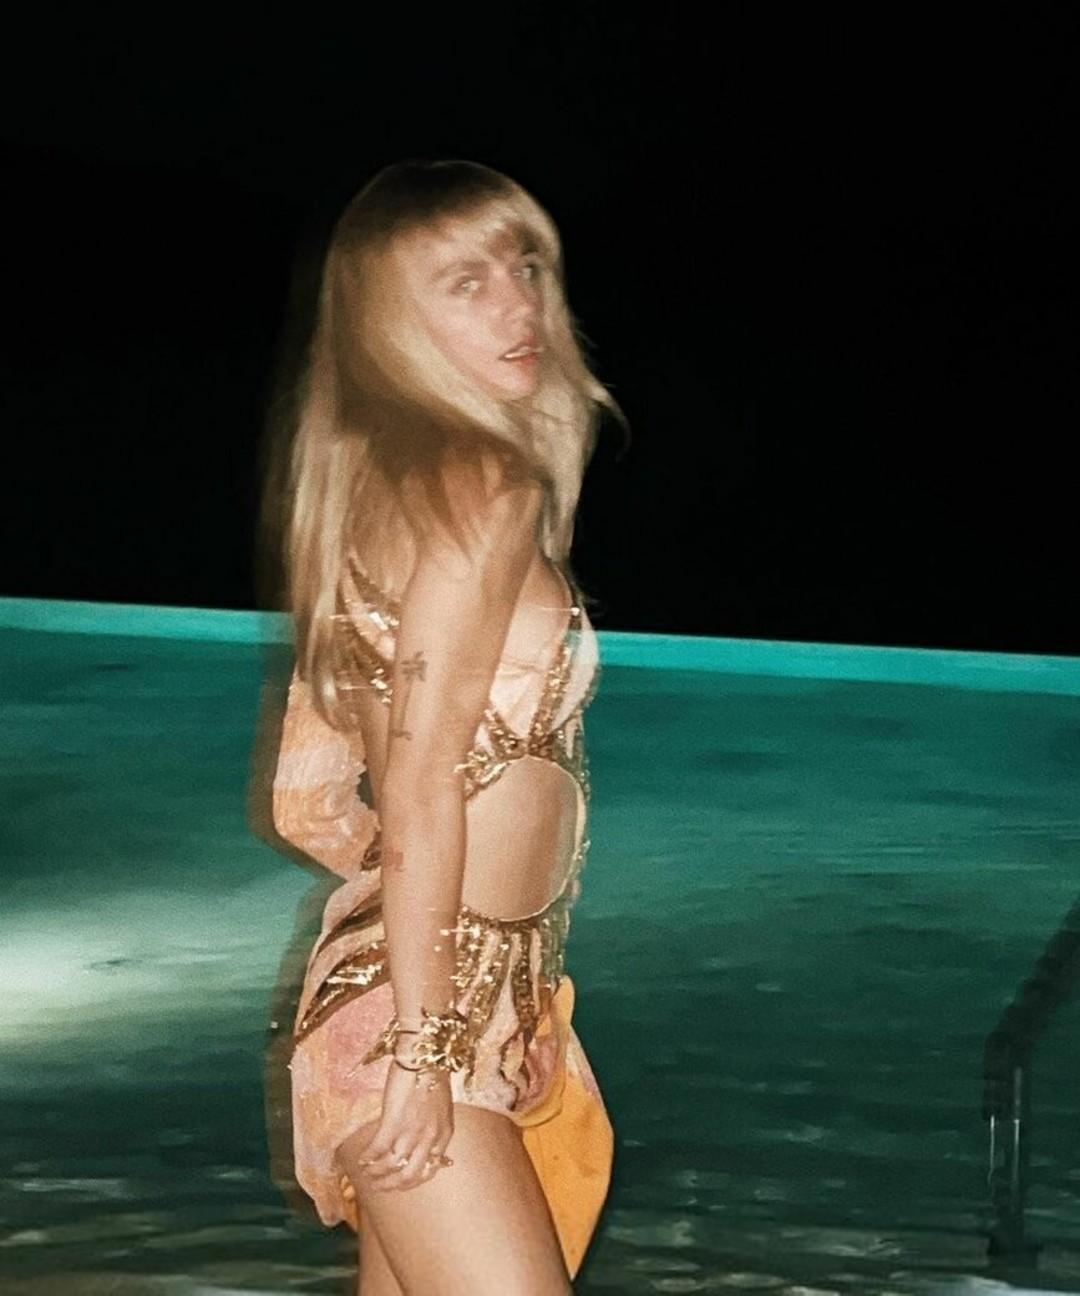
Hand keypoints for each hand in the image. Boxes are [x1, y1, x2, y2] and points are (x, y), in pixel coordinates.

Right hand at [355, 1060, 454, 1192]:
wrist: (425, 1053)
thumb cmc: (433, 1074)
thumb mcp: (442, 1107)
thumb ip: (436, 1127)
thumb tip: (427, 1144)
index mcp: (444, 1134)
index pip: (429, 1170)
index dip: (411, 1180)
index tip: (399, 1182)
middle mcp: (429, 1138)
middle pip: (409, 1175)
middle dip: (391, 1185)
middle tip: (378, 1186)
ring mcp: (412, 1131)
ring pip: (391, 1166)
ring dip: (376, 1173)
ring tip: (366, 1173)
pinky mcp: (393, 1121)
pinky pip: (378, 1149)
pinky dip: (368, 1157)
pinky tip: (361, 1159)